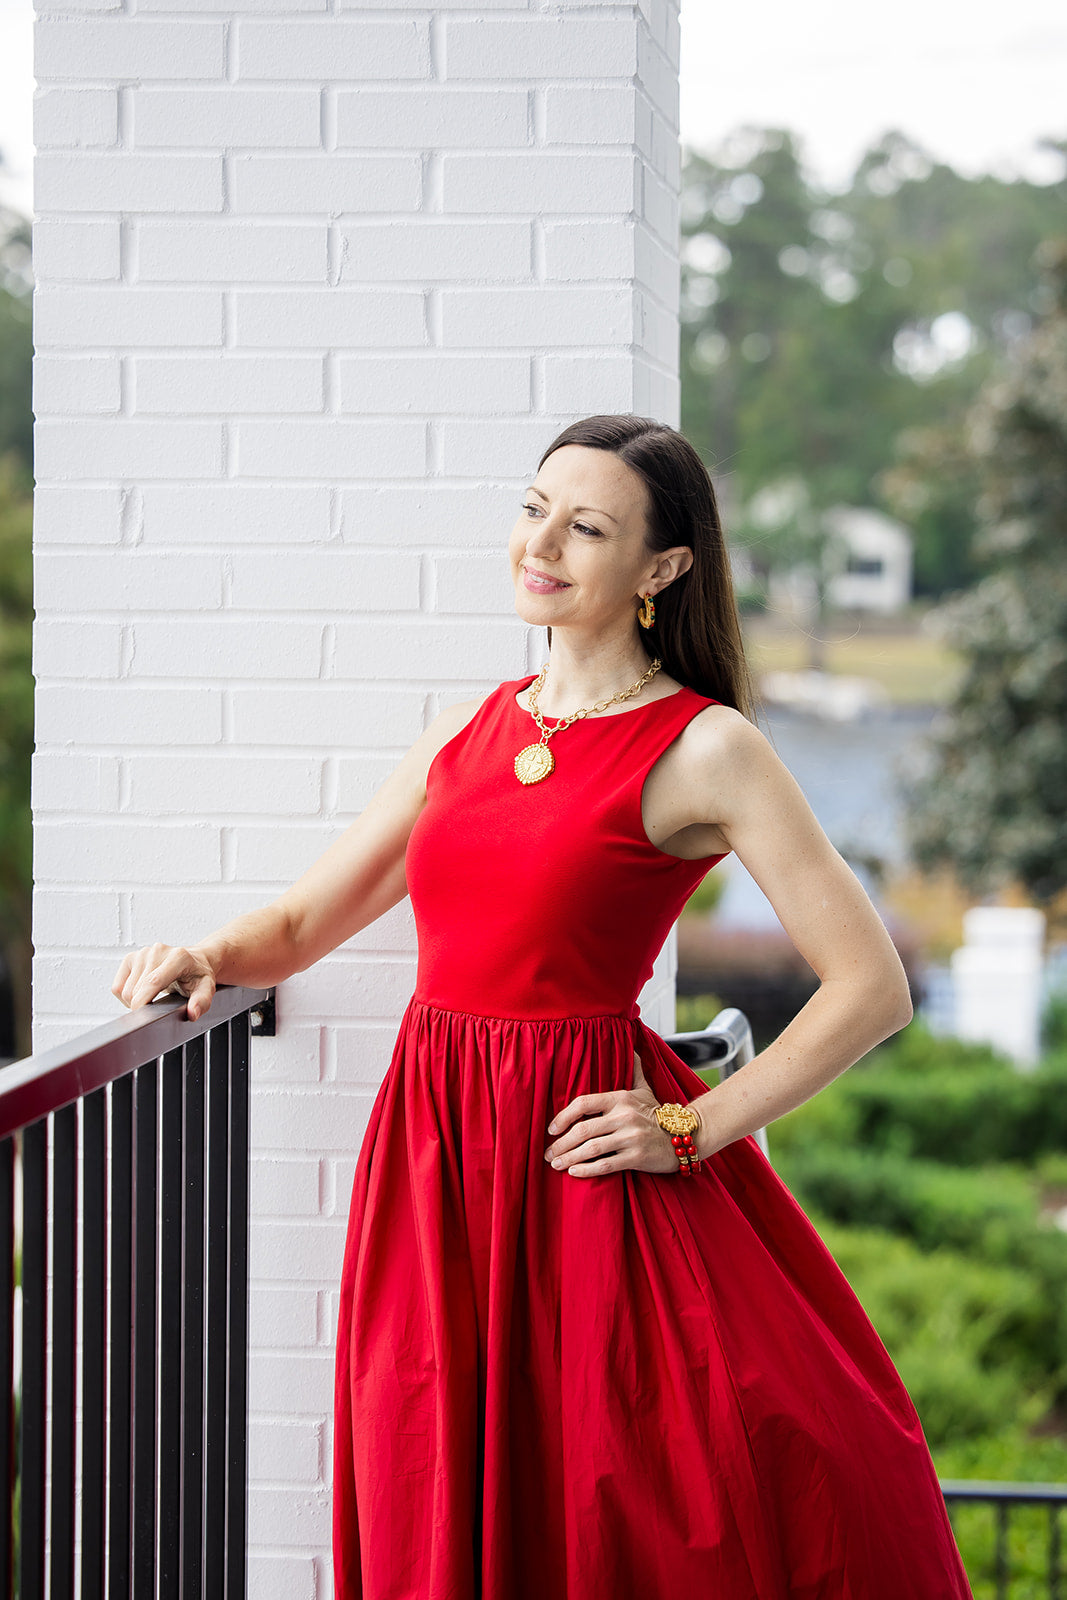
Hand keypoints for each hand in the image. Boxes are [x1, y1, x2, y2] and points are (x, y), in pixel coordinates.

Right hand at [111, 942, 217, 1022]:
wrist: (194, 960)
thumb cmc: (198, 975)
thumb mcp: (207, 988)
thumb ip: (201, 1002)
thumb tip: (193, 1013)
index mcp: (178, 957)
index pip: (153, 982)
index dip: (143, 1001)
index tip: (143, 1017)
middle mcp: (158, 951)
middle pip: (136, 990)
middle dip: (142, 1006)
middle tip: (159, 1007)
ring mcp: (143, 953)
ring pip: (124, 990)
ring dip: (133, 1001)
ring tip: (152, 999)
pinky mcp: (131, 957)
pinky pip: (118, 986)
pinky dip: (125, 995)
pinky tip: (141, 993)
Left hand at [543, 1052, 684, 1177]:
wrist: (686, 1136)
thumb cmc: (658, 1114)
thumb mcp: (645, 1089)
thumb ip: (634, 1069)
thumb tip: (631, 1046)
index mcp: (621, 1098)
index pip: (583, 1103)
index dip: (563, 1116)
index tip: (551, 1129)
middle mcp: (624, 1116)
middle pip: (583, 1129)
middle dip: (561, 1144)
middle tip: (548, 1154)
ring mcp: (631, 1137)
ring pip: (591, 1149)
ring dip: (569, 1158)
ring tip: (556, 1165)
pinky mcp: (637, 1157)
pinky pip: (605, 1165)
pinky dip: (586, 1170)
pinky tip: (574, 1172)